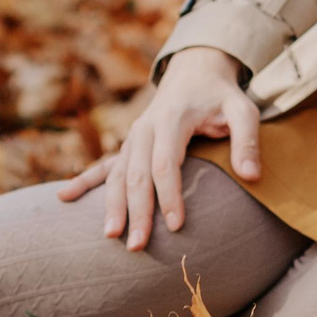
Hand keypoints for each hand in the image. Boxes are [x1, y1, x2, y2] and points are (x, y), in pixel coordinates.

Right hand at [55, 47, 259, 249]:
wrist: (195, 71)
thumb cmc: (221, 95)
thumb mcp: (243, 109)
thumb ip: (248, 139)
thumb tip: (252, 176)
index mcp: (171, 119)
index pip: (166, 163)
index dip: (168, 195)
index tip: (176, 225)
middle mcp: (145, 127)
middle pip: (136, 174)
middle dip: (135, 211)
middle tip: (138, 246)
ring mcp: (133, 136)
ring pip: (116, 173)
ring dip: (111, 205)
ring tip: (111, 235)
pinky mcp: (128, 144)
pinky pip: (103, 164)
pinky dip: (84, 181)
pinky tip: (63, 198)